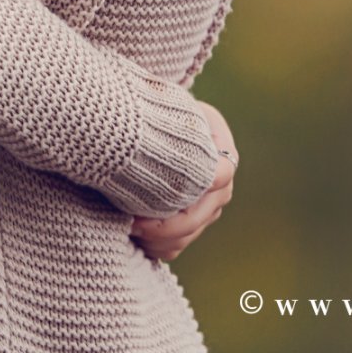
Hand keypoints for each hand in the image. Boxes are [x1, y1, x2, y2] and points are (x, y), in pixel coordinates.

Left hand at [130, 99, 235, 263]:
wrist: (160, 128)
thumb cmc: (164, 112)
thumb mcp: (171, 105)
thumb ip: (174, 117)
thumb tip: (168, 131)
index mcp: (223, 155)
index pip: (218, 176)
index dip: (187, 188)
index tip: (158, 190)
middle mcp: (221, 187)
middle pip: (200, 216)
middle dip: (165, 224)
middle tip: (132, 222)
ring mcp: (208, 209)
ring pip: (186, 235)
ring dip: (157, 238)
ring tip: (128, 228)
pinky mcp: (191, 226)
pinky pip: (175, 247)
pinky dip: (155, 247)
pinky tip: (134, 239)